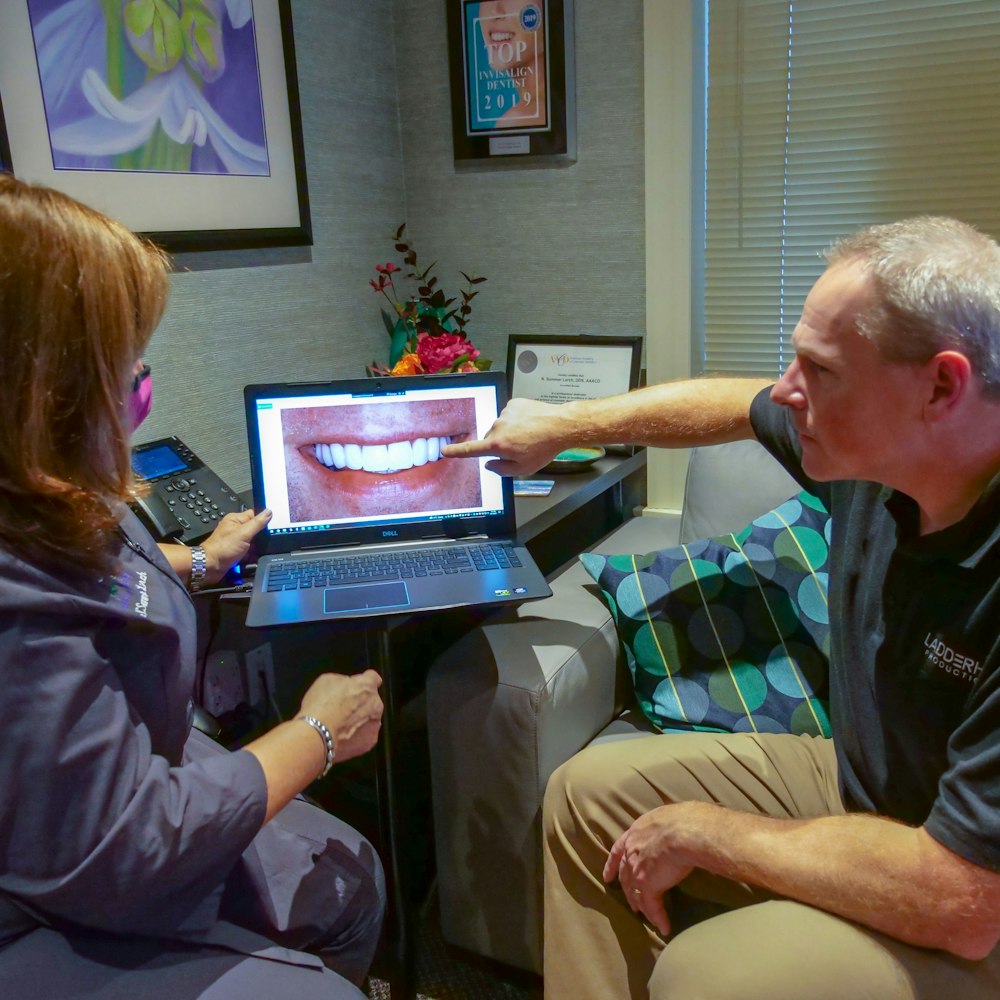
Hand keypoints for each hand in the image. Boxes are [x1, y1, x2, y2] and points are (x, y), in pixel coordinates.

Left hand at [200, 508, 271, 582]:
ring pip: (252, 541)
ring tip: (251, 552)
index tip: (267, 528)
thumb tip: (269, 512)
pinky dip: (250, 555)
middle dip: (259, 538)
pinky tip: (249, 558)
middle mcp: (235, 528)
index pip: (254, 514)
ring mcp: (235, 539)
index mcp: (235, 519)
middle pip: (254, 529)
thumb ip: (257, 522)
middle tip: (257, 543)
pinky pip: (248, 550)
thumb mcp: (244, 533)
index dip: (262, 521)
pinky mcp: (235, 550)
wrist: (211, 566)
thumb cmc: (223, 548)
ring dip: (255, 548)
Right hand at [298, 670, 383, 763]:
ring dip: (359, 719)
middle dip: (360, 702)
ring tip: (340, 724)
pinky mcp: (370, 741)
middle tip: (342, 708)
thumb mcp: (326, 680)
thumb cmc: (320, 708)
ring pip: (369, 718)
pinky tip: (342, 734)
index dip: (363, 681)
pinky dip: (357, 735)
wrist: (317, 735)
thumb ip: (342, 680)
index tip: (357, 686)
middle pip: (371, 700)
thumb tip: (345, 684)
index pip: (373, 677)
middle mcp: (376, 704)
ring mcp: (374, 724)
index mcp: (366, 685)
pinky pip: (365, 735)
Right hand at [442, 397, 570, 476]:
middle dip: (500, 444)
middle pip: (490, 438)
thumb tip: (490, 464)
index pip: (471, 449)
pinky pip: (510, 415)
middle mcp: (497, 426)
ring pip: (501, 426)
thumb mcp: (523, 469)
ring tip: (529, 435)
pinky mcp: (514, 403)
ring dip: (511, 431)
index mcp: (497, 444)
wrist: (560, 425)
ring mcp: (505, 413)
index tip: (445, 451)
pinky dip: (517, 420)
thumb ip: (502, 469)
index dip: (456, 452)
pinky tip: (530, 424)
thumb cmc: (544, 448)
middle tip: (520, 448)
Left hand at [602, 805, 697, 936]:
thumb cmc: (682, 819)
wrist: (684, 831)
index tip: (607, 877)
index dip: (612, 865)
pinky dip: (658, 918)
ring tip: (644, 915)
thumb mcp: (666, 818)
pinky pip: (652, 907)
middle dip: (626, 889)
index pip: (618, 851)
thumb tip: (675, 830)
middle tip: (631, 902)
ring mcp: (637, 870)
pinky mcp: (648, 885)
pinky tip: (664, 927)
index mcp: (635, 832)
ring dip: (640, 906)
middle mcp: (632, 851)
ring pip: (635, 893)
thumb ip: (663, 828)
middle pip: (625, 875)